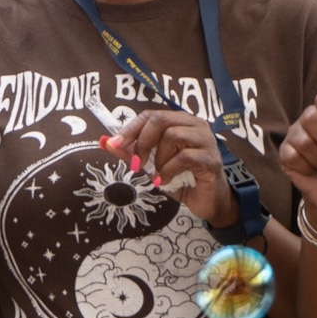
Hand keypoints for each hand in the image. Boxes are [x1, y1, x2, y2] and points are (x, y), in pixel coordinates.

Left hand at [106, 109, 233, 228]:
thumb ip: (131, 153)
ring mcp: (205, 140)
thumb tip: (106, 142)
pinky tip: (166, 180)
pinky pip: (185, 156)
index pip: (150, 115)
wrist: (207, 202)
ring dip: (158, 158)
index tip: (115, 144)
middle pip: (160, 120)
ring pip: (172, 135)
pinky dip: (169, 169)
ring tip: (157, 173)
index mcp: (179, 122)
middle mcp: (194, 125)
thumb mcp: (151, 166)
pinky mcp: (211, 158)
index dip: (130, 128)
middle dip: (142, 142)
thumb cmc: (181, 179)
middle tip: (137, 163)